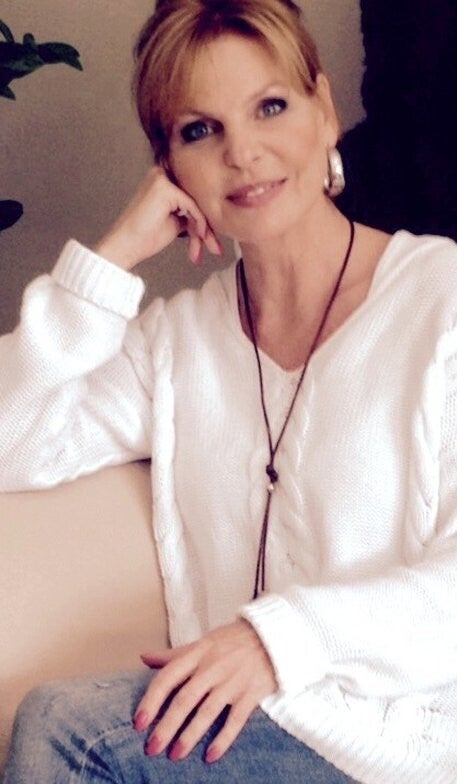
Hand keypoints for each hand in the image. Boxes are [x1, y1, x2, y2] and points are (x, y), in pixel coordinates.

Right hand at [94, 166, 222, 270]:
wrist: (126, 246)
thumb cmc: (145, 237)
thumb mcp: (175, 222)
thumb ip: (189, 213)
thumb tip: (209, 214)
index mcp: (161, 179)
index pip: (191, 196)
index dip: (203, 219)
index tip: (211, 240)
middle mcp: (161, 174)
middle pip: (195, 199)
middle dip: (207, 226)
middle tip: (216, 248)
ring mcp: (162, 179)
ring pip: (196, 203)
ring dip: (204, 229)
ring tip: (210, 248)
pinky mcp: (164, 189)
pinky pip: (192, 206)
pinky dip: (199, 223)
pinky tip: (199, 237)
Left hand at [133, 620, 276, 763]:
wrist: (273, 635)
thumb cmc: (232, 641)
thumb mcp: (203, 643)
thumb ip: (174, 655)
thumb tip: (143, 657)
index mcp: (198, 653)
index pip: (169, 676)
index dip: (152, 700)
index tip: (138, 723)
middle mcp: (213, 666)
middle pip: (185, 699)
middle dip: (166, 726)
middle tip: (151, 749)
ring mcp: (233, 680)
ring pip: (207, 711)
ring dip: (189, 736)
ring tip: (175, 755)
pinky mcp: (252, 693)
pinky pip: (236, 720)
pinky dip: (223, 739)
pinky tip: (210, 756)